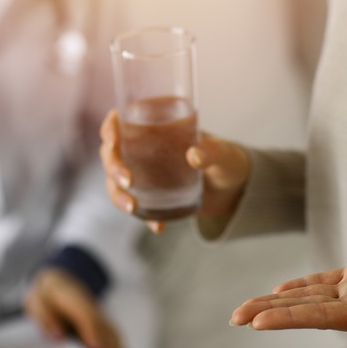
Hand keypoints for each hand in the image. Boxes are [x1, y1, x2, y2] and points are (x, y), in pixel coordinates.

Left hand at [24, 268, 123, 347]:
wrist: (58, 282)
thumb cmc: (46, 296)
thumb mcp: (36, 302)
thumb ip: (46, 317)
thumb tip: (59, 336)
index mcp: (72, 299)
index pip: (86, 316)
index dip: (93, 332)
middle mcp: (89, 305)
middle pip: (103, 325)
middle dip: (108, 345)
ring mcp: (96, 311)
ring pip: (110, 328)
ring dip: (115, 346)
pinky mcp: (99, 319)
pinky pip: (111, 331)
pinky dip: (116, 345)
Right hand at [99, 109, 250, 232]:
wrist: (236, 189)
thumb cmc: (228, 159)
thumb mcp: (223, 153)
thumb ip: (212, 151)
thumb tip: (194, 157)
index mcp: (156, 127)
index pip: (122, 121)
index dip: (110, 128)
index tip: (113, 140)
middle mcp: (144, 149)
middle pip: (112, 153)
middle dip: (112, 166)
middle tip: (127, 180)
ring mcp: (146, 175)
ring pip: (116, 182)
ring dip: (117, 194)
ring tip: (133, 207)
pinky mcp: (153, 197)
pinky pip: (139, 207)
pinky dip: (145, 218)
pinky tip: (158, 226)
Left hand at [230, 242, 346, 340]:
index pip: (321, 317)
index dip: (289, 318)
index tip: (257, 321)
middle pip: (305, 309)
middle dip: (269, 312)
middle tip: (234, 317)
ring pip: (310, 295)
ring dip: (278, 299)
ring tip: (244, 308)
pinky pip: (326, 279)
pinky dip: (303, 284)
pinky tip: (280, 289)